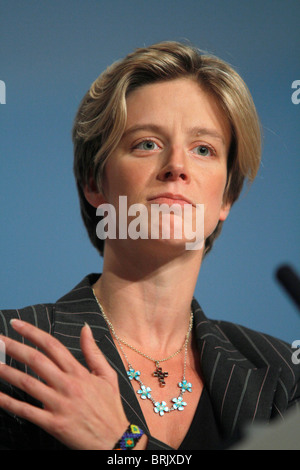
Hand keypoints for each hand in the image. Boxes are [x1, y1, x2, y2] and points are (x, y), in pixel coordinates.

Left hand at [0, 320, 141, 449]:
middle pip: (36, 360)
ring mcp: (59, 404)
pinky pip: (26, 411)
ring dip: (7, 372)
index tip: (17, 324)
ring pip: (27, 383)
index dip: (32, 332)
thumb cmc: (110, 407)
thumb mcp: (108, 375)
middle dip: (14, 347)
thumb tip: (85, 328)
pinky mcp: (53, 424)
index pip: (52, 345)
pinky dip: (9, 403)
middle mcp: (67, 385)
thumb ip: (93, 351)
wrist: (115, 440)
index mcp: (79, 372)